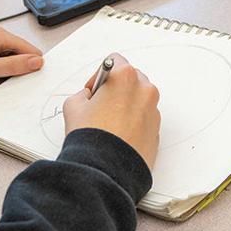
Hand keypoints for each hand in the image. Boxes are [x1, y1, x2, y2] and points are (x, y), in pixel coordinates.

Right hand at [63, 53, 160, 168]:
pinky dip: (134, 121)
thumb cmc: (91, 137)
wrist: (105, 170)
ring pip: (139, 99)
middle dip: (116, 88)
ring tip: (109, 123)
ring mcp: (153, 111)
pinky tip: (119, 134)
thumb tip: (89, 98)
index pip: (114, 60)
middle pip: (130, 78)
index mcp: (125, 77)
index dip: (99, 75)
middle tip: (100, 106)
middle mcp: (144, 90)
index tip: (94, 90)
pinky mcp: (157, 130)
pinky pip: (144, 118)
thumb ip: (83, 94)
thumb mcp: (73, 106)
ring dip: (126, 104)